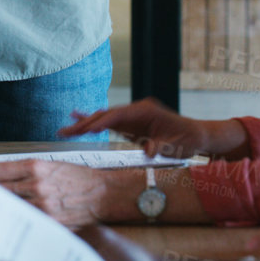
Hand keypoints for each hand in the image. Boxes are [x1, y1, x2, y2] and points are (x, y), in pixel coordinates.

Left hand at [0, 160, 115, 226]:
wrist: (104, 194)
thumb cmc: (77, 178)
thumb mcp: (50, 165)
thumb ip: (23, 171)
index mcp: (35, 166)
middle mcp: (36, 185)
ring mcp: (43, 206)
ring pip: (8, 209)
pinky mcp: (50, 223)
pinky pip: (25, 224)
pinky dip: (16, 224)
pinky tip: (10, 225)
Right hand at [58, 98, 209, 158]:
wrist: (196, 136)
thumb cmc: (187, 140)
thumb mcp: (176, 146)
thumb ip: (160, 147)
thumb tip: (148, 150)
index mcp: (145, 111)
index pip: (117, 115)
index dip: (100, 121)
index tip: (85, 129)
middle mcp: (136, 110)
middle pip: (105, 115)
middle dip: (84, 124)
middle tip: (63, 132)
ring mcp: (133, 116)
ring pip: (104, 118)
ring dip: (85, 125)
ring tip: (65, 129)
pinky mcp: (131, 125)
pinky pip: (109, 123)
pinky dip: (95, 123)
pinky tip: (79, 119)